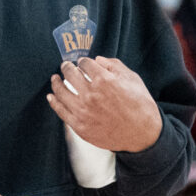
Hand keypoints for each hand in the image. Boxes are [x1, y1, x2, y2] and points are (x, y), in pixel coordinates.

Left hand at [47, 57, 162, 152]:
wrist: (143, 135)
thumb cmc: (141, 105)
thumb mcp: (132, 79)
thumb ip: (113, 66)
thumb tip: (96, 59)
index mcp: (104, 80)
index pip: (84, 63)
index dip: (83, 61)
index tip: (83, 63)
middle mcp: (91, 94)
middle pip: (70, 74)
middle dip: (67, 67)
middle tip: (65, 66)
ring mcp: (83, 111)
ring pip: (61, 91)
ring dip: (56, 82)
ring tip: (54, 78)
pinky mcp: (79, 126)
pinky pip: (61, 111)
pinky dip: (54, 101)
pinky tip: (51, 96)